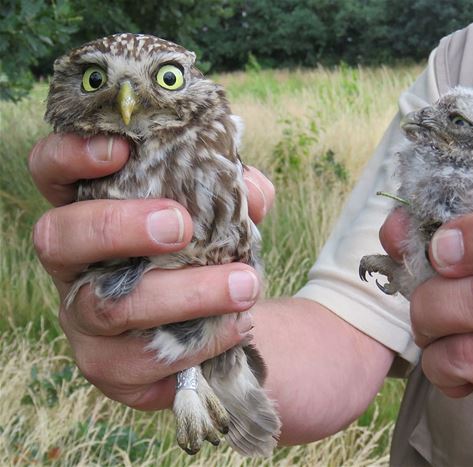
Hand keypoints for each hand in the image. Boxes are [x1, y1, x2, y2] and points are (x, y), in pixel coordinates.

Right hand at [28, 133, 274, 409]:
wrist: (216, 319)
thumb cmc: (206, 252)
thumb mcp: (221, 214)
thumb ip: (235, 194)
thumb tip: (252, 191)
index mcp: (92, 210)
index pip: (52, 172)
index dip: (70, 155)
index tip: (120, 150)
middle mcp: (75, 264)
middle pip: (59, 238)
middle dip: (119, 227)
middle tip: (181, 226)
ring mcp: (84, 319)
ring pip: (109, 306)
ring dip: (185, 293)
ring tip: (245, 284)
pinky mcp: (109, 366)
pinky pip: (141, 360)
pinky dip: (198, 340)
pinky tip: (236, 325)